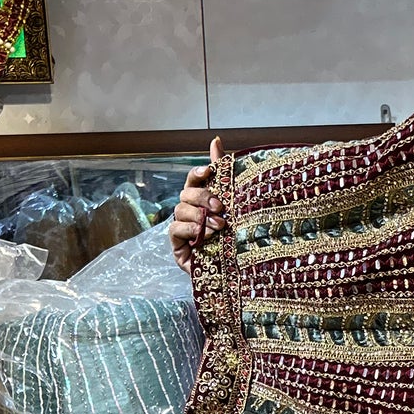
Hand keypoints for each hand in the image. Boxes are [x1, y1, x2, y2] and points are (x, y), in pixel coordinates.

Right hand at [171, 135, 225, 274]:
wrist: (238, 273)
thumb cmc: (236, 238)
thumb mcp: (236, 205)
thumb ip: (225, 173)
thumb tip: (215, 140)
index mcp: (202, 201)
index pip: (193, 180)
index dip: (198, 173)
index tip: (209, 171)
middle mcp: (190, 212)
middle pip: (186, 193)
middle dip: (202, 197)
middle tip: (220, 207)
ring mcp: (182, 229)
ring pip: (181, 210)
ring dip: (200, 215)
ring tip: (220, 226)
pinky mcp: (178, 247)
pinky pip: (175, 230)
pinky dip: (190, 229)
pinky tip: (204, 235)